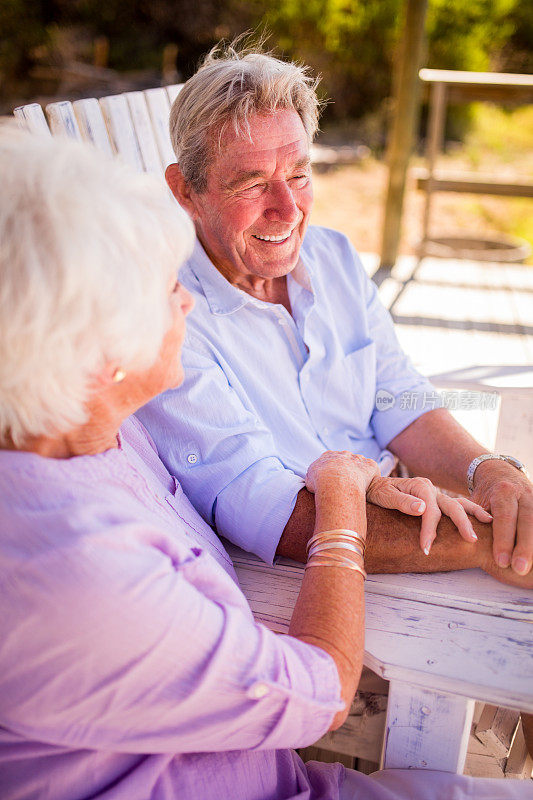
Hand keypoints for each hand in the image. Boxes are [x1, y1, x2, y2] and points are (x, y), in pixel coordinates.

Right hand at [306, 450, 379, 494]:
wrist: (336, 482)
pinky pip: (372, 470)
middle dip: (347, 471)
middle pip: (347, 461)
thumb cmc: (321, 483)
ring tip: (359, 487)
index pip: (331, 460)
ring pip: (360, 465)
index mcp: (328, 456)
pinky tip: (369, 486)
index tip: (333, 480)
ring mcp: (358, 458)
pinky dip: (371, 477)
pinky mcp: (370, 465)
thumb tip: (315, 484)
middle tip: (346, 485)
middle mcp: (344, 454)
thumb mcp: (309, 480)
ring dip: (360, 474)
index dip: (332, 471)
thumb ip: (313, 479)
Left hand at [367, 476, 492, 554]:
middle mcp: (430, 489)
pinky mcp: (436, 501)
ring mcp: (435, 495)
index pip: (430, 511)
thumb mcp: (384, 495)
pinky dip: (469, 512)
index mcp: (420, 487)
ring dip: (473, 514)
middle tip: (470, 540)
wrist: (372, 485)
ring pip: (458, 503)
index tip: (426, 548)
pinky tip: (481, 519)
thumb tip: (422, 507)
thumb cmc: (377, 491)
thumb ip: (402, 501)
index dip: (430, 530)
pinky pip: (455, 506)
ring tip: (488, 523)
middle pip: (451, 506)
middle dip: (461, 523)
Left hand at [471, 460, 532, 575]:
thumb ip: (474, 518)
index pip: (504, 517)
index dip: (503, 540)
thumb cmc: (485, 495)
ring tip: (527, 568)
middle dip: (524, 546)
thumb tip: (466, 542)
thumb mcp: (477, 501)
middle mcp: (523, 493)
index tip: (501, 561)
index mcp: (503, 491)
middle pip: (527, 521)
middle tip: (518, 569)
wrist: (500, 475)